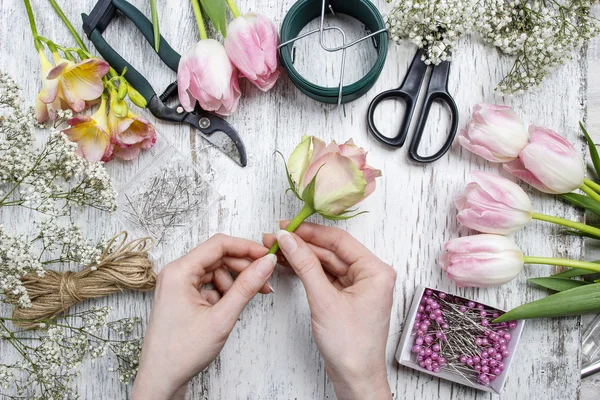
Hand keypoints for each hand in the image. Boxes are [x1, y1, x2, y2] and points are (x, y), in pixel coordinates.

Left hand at [131, 234, 275, 399]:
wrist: (162, 379)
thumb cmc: (181, 352)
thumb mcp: (222, 317)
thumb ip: (246, 287)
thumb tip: (266, 264)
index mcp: (179, 271)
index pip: (218, 244)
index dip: (246, 248)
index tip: (267, 256)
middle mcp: (175, 273)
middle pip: (217, 257)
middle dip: (243, 268)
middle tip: (264, 281)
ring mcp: (177, 285)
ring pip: (215, 271)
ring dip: (234, 282)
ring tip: (246, 300)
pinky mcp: (181, 297)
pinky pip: (208, 284)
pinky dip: (223, 293)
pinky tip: (229, 308)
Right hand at [263, 223, 395, 399]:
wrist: (355, 378)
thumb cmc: (351, 346)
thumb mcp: (324, 300)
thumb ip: (305, 265)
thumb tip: (289, 239)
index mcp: (376, 271)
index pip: (340, 240)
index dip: (310, 232)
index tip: (287, 226)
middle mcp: (370, 274)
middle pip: (332, 250)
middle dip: (303, 244)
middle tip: (276, 238)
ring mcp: (359, 286)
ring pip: (327, 263)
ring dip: (303, 257)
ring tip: (277, 249)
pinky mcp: (347, 296)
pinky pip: (326, 276)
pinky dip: (308, 271)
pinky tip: (289, 264)